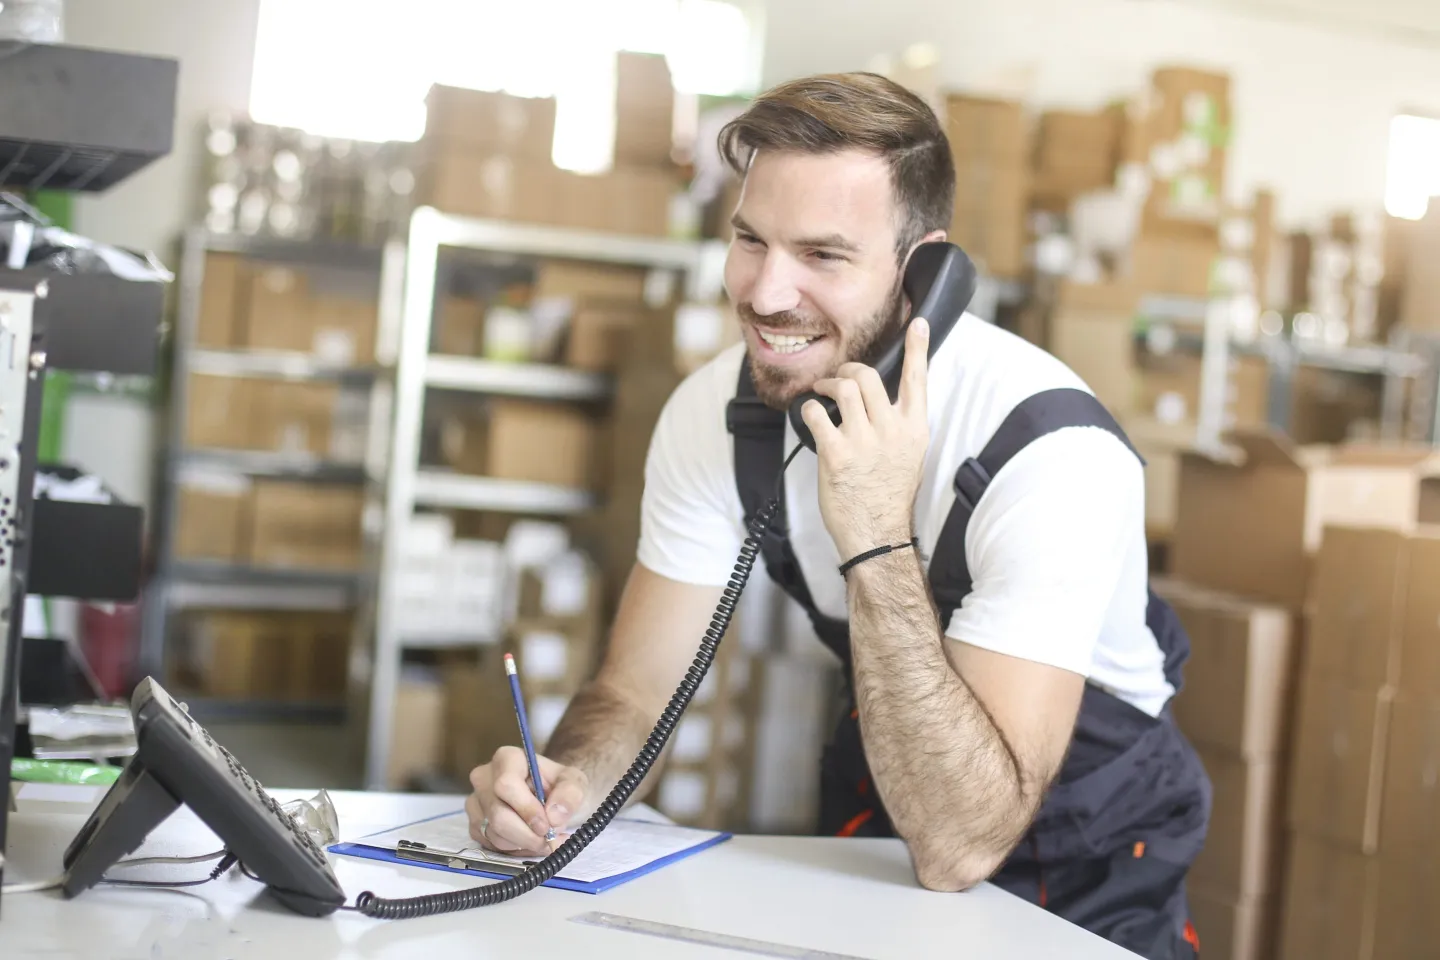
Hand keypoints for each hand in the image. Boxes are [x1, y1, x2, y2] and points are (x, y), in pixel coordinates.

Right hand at [465, 745, 587, 855]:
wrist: (551, 798)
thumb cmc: (559, 787)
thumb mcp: (575, 783)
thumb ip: (570, 794)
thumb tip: (554, 815)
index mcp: (507, 758)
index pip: (506, 785)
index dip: (526, 809)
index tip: (547, 825)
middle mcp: (484, 777)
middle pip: (498, 814)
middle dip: (527, 834)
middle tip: (550, 841)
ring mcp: (476, 802)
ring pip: (494, 833)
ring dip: (523, 843)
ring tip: (545, 839)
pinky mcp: (474, 824)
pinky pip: (490, 845)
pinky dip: (514, 849)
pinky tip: (529, 841)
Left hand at [802, 318, 929, 560]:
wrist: (876, 533)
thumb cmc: (888, 494)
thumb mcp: (908, 455)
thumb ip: (899, 424)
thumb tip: (882, 397)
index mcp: (914, 429)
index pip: (918, 380)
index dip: (918, 348)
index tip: (918, 322)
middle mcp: (892, 431)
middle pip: (869, 376)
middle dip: (849, 370)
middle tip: (839, 378)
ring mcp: (864, 442)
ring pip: (844, 388)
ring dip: (828, 385)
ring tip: (822, 393)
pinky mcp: (836, 454)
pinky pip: (817, 414)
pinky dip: (809, 410)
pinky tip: (810, 418)